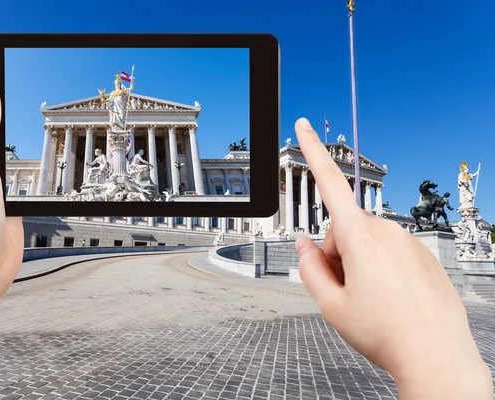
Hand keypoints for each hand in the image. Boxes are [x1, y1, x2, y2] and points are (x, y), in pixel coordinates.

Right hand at [293, 118, 491, 398]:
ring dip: (359, 262)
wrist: (435, 354)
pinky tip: (390, 297)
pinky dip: (382, 268)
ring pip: (368, 241)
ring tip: (370, 298)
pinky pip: (391, 250)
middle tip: (344, 289)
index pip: (329, 184)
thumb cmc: (385, 332)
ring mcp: (408, 241)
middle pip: (344, 229)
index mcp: (360, 238)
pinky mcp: (423, 253)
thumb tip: (304, 245)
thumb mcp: (330, 305)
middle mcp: (387, 231)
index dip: (313, 152)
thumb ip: (309, 268)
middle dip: (337, 253)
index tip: (304, 126)